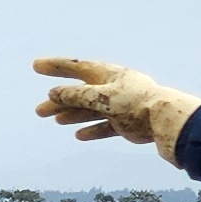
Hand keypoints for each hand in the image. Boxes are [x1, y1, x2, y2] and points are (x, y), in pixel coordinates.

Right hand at [32, 58, 200, 166]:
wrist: (164, 120)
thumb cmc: (134, 103)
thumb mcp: (101, 97)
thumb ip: (77, 95)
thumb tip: (54, 93)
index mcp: (107, 75)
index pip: (76, 67)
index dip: (56, 66)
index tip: (36, 65)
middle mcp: (112, 88)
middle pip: (79, 92)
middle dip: (59, 100)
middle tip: (38, 110)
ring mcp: (118, 106)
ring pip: (89, 110)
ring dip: (71, 114)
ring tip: (54, 120)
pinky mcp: (125, 124)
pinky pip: (104, 127)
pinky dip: (92, 130)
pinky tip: (79, 135)